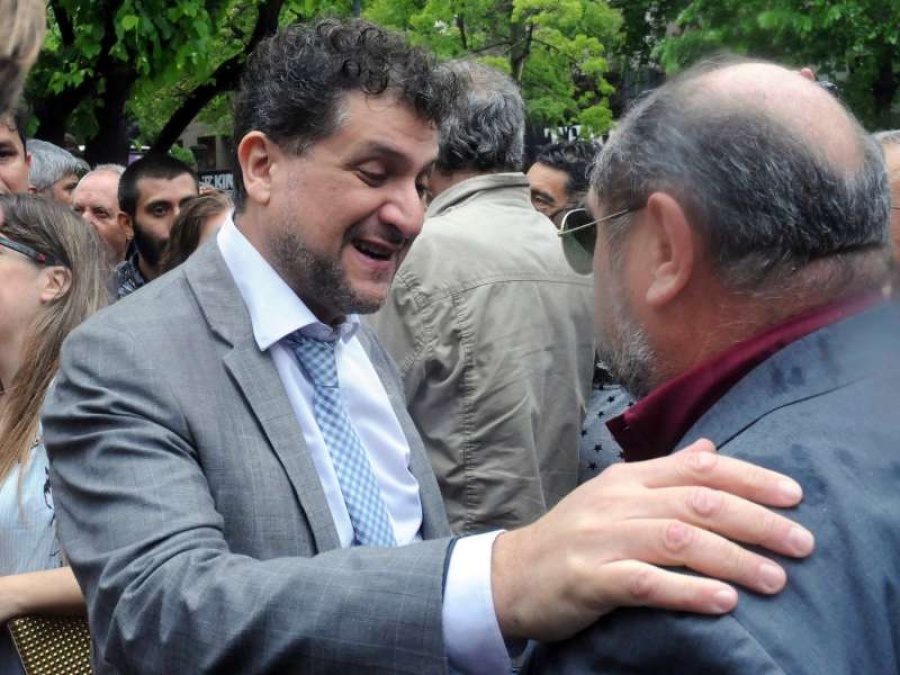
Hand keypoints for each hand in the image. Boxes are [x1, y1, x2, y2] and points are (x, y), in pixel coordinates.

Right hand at [491, 439, 814, 640]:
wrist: (511, 573)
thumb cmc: (573, 536)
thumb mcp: (615, 494)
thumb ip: (664, 473)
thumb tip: (711, 449)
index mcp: (628, 478)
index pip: (698, 468)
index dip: (750, 478)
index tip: (793, 495)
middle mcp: (618, 501)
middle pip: (697, 502)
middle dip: (757, 521)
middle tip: (801, 543)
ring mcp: (602, 538)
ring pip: (679, 540)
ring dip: (734, 559)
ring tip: (775, 579)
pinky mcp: (590, 578)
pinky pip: (647, 582)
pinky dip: (689, 590)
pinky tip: (723, 602)